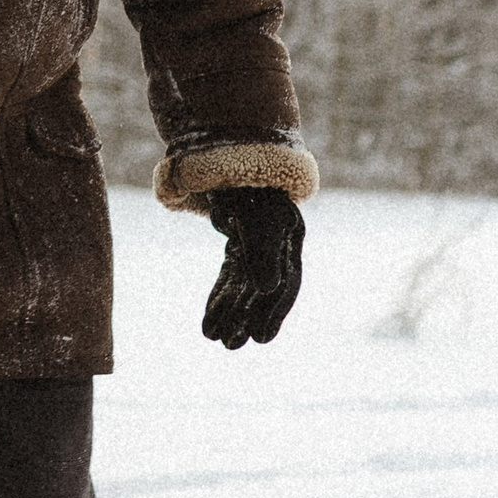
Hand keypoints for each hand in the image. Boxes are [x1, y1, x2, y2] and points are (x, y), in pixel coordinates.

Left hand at [201, 187, 303, 347]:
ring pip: (244, 287)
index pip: (286, 283)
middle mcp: (277, 243)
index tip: (259, 338)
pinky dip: (220, 297)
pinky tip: (209, 320)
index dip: (273, 313)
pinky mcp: (239, 245)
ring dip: (231, 312)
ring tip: (215, 339)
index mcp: (289, 236)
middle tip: (230, 346)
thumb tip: (267, 289)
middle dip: (246, 318)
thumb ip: (261, 252)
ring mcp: (257, 244)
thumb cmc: (243, 185)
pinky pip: (231, 277)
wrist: (222, 151)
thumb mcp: (254, 217)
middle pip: (263, 290)